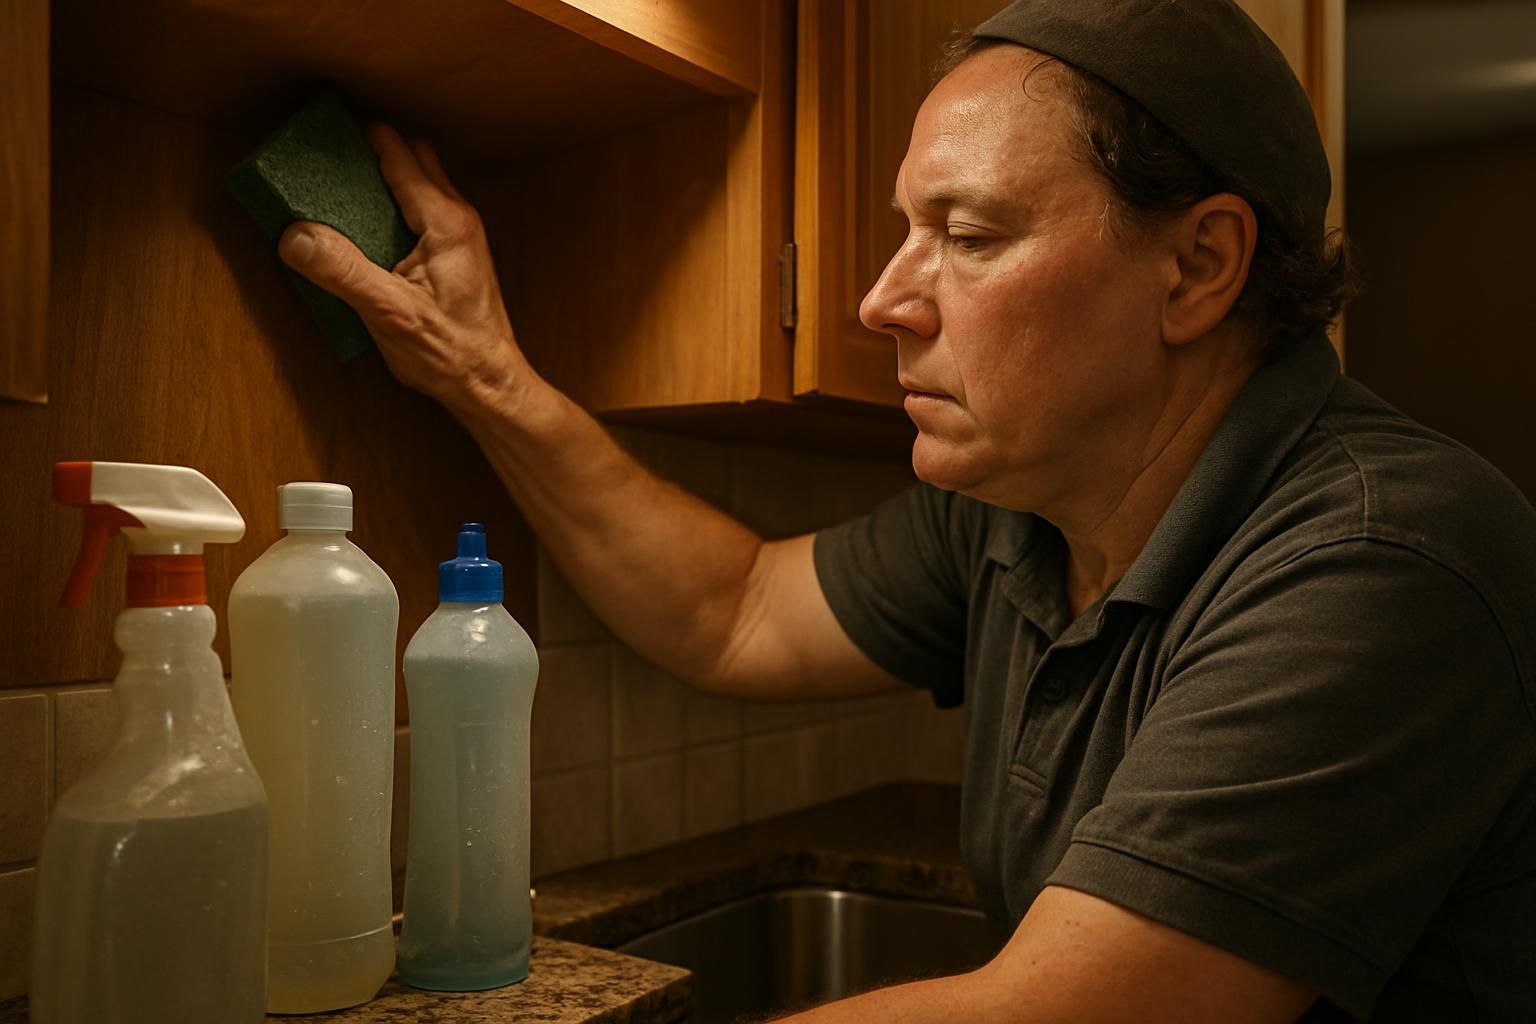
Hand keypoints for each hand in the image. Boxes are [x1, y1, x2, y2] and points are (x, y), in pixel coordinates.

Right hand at [278, 124, 531, 419]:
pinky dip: (393, 208)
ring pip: (420, 185)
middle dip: (372, 152)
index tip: (324, 131)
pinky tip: (364, 232)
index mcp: (445, 222)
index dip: (362, 136)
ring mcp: (462, 238)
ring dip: (383, 181)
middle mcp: (459, 220)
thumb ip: (342, 271)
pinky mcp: (456, 257)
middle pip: (413, 160)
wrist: (490, 385)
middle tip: (327, 160)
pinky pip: (421, 213)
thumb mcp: (388, 313)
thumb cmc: (450, 353)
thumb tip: (295, 235)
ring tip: (338, 192)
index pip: (399, 155)